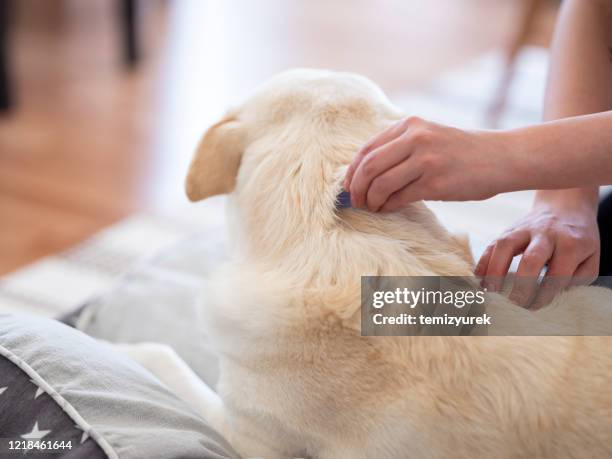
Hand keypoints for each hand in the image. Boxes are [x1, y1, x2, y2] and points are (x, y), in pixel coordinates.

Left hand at [343, 117, 515, 211]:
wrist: (502, 157)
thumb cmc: (462, 151)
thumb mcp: (429, 135)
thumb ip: (400, 146)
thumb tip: (364, 173)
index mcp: (410, 124)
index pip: (367, 149)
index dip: (352, 171)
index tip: (348, 186)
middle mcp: (416, 138)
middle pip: (369, 166)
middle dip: (356, 188)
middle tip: (355, 201)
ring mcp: (426, 159)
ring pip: (381, 184)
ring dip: (370, 200)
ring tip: (372, 207)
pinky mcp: (436, 183)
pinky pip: (399, 198)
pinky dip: (387, 206)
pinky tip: (387, 209)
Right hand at [475, 196, 599, 308]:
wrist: (565, 205)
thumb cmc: (578, 238)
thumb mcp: (592, 257)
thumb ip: (579, 278)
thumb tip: (555, 297)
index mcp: (571, 244)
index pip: (557, 274)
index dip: (545, 295)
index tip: (536, 307)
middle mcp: (547, 234)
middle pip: (531, 259)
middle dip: (521, 286)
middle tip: (515, 304)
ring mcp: (524, 229)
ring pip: (505, 247)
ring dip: (495, 272)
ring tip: (490, 292)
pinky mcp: (508, 229)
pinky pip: (492, 244)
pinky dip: (483, 262)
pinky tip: (480, 278)